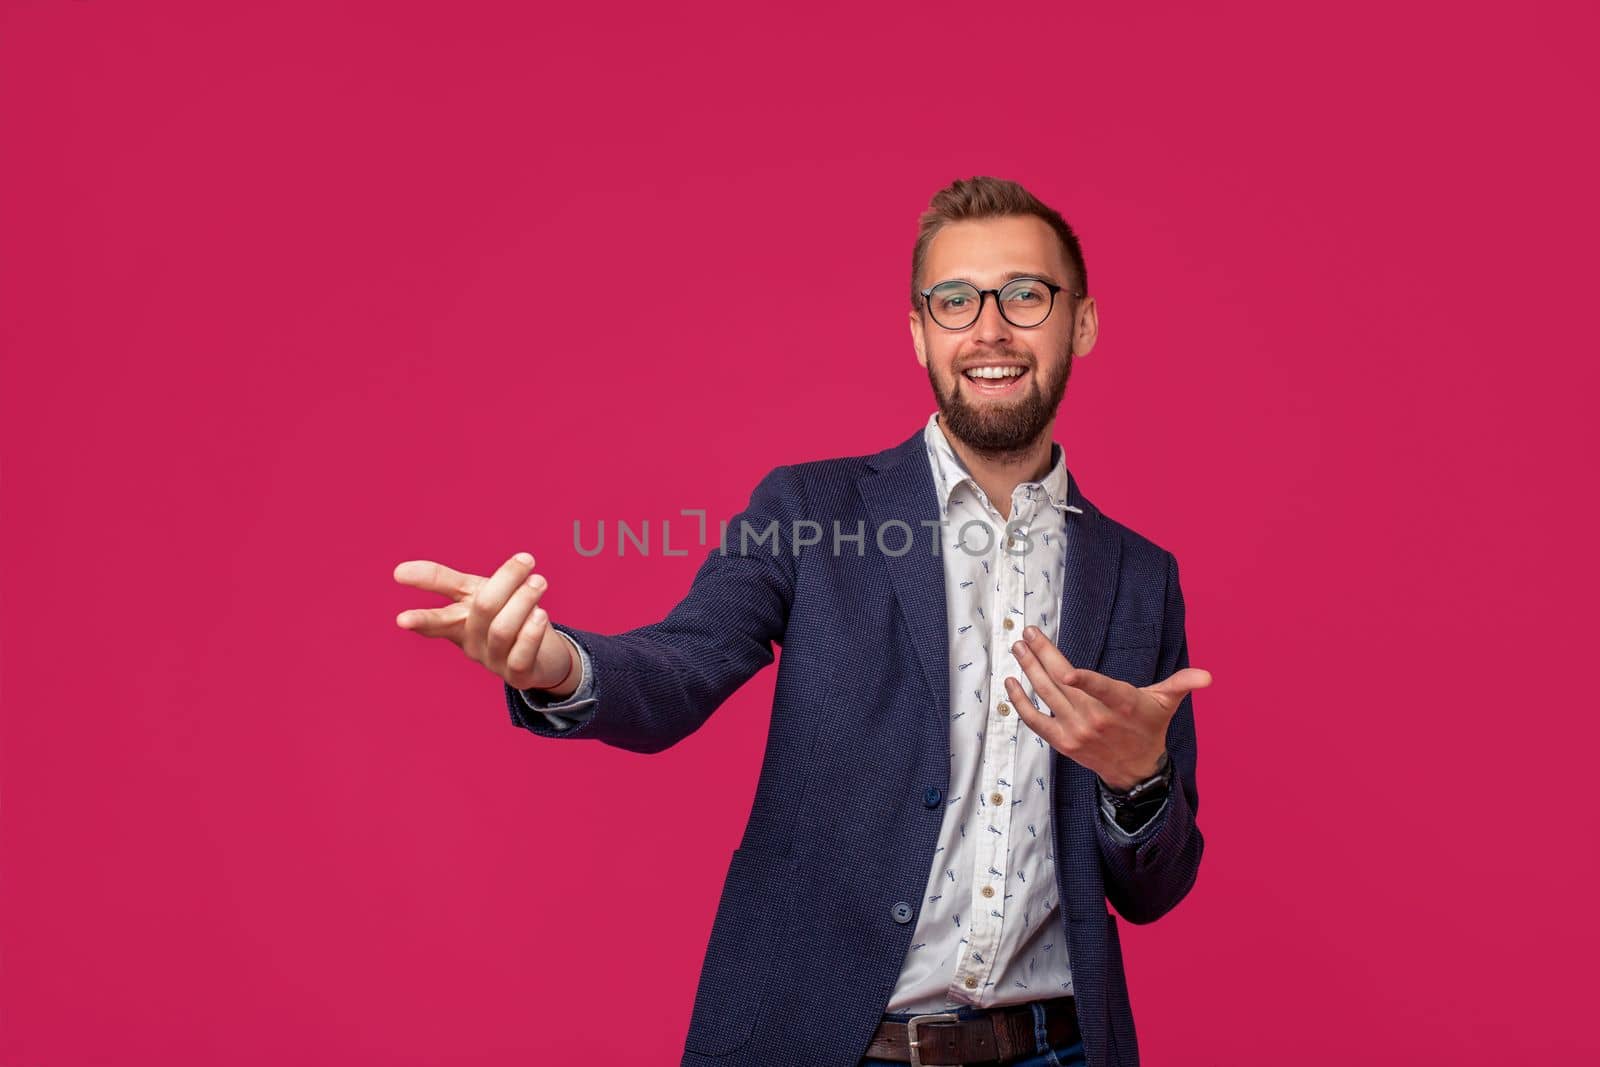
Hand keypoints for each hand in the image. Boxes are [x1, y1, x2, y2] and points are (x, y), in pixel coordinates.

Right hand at [392, 552, 576, 692]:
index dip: (421, 617)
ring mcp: (493, 662)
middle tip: (527, 559)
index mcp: (457, 622)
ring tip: (539, 581)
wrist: (543, 656)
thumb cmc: (505, 616)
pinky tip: (541, 614)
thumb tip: (400, 569)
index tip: (401, 618)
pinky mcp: (517, 675)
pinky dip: (531, 632)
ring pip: (503, 629)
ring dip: (524, 600)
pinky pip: (521, 655)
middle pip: (482, 608)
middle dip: (506, 581)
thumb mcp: (475, 593)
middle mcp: (472, 643)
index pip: (436, 617)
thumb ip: (444, 579)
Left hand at [1003, 624, 1211, 790]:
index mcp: (1122, 705)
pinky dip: (1020, 702)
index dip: (1084, 680)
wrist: (1134, 770)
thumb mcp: (1166, 703)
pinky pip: (1035, 720)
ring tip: (1018, 647)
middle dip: (1042, 655)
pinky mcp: (1061, 741)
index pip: (1102, 691)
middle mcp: (1096, 719)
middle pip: (1063, 684)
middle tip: (1028, 633)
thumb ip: (1181, 684)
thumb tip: (1207, 677)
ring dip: (1029, 669)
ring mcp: (1076, 731)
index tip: (1065, 668)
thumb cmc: (1148, 726)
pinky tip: (1010, 682)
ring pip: (1046, 696)